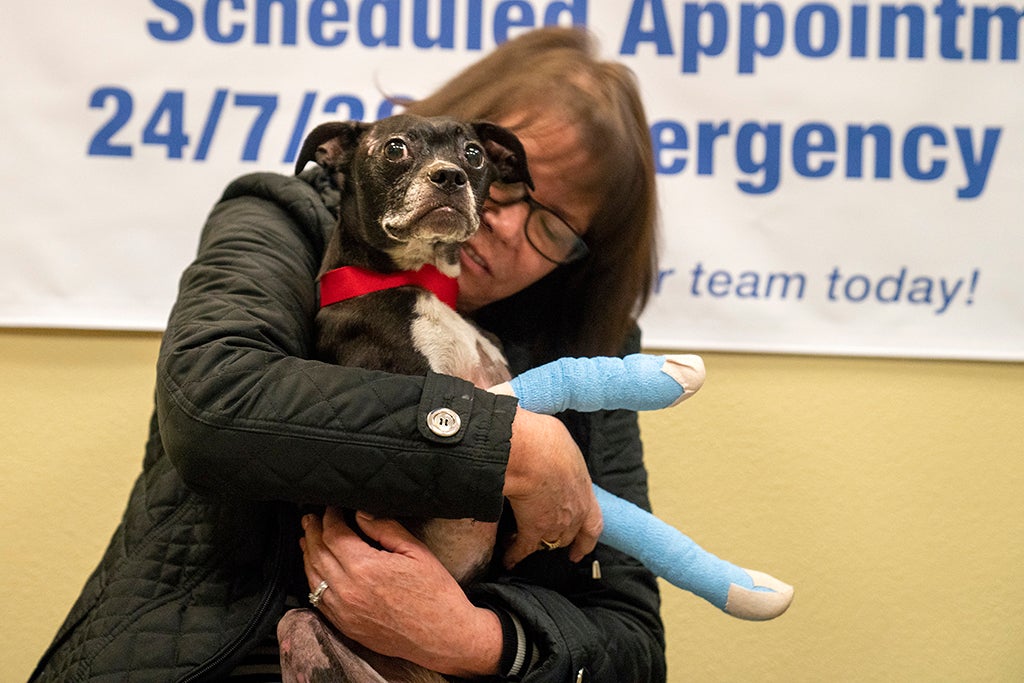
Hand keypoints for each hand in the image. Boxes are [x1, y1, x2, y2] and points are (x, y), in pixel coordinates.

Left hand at [300, 508, 502, 677]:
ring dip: (308, 554)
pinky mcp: (345, 626)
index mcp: (366, 567)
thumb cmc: (435, 593)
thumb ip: (385, 528)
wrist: (443, 636)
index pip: (333, 534)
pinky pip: (318, 600)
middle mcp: (348, 590)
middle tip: (310, 517)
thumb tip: (360, 513)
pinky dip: (313, 580)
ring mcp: (343, 611)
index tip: (332, 507)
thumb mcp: (416, 552)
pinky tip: (315, 570)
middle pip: (317, 553)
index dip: (329, 517)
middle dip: (312, 531)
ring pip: (312, 576)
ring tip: (307, 538)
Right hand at [502, 407, 602, 566]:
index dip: (588, 537)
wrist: (530, 453)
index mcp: (584, 490)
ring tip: (519, 545)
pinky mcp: (532, 530)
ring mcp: (555, 524)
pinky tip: (507, 560)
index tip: (583, 548)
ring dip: (535, 545)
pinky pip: (523, 549)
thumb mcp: (563, 446)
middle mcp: (574, 512)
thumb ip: (560, 457)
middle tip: (544, 538)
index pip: (593, 521)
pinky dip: (514, 555)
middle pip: (569, 534)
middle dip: (557, 538)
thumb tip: (550, 451)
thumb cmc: (547, 442)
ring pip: (547, 542)